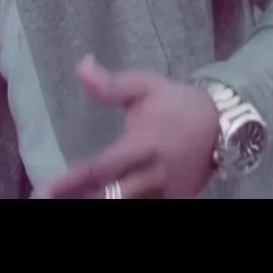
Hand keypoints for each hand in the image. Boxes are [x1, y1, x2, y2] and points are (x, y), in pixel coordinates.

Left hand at [38, 55, 220, 198]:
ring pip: (128, 204)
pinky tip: (100, 200)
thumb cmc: (177, 103)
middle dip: (82, 200)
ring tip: (69, 203)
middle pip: (112, 196)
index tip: (48, 187)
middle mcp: (154, 174)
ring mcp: (166, 191)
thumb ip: (111, 84)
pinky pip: (147, 205)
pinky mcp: (175, 199)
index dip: (74, 180)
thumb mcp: (145, 86)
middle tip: (51, 200)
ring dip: (99, 203)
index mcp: (144, 145)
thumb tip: (81, 66)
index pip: (102, 167)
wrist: (223, 123)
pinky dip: (124, 203)